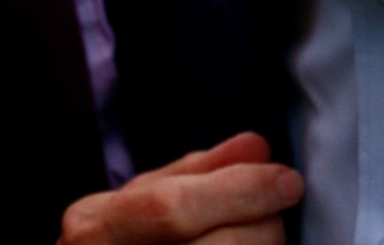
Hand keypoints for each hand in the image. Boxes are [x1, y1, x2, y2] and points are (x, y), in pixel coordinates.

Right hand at [59, 133, 301, 244]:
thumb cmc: (115, 244)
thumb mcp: (137, 202)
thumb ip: (195, 174)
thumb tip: (257, 148)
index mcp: (95, 229)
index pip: (173, 208)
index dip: (238, 192)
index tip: (287, 180)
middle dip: (263, 225)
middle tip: (272, 214)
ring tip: (256, 237)